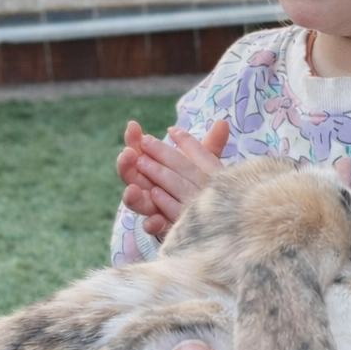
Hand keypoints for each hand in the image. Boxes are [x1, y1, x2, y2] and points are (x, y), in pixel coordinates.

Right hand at [118, 119, 229, 239]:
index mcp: (152, 166)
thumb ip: (208, 146)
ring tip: (132, 190)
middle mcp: (148, 185)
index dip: (134, 138)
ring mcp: (152, 206)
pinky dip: (151, 224)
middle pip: (131, 174)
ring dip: (132, 196)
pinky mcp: (161, 226)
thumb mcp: (203, 163)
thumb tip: (223, 123)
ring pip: (137, 201)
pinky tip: (153, 222)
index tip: (133, 126)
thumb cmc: (197, 182)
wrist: (202, 210)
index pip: (138, 149)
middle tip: (128, 154)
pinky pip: (152, 226)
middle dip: (127, 164)